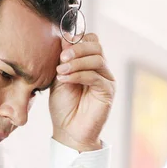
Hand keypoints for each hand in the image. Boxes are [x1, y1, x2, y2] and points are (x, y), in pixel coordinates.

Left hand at [50, 33, 114, 151]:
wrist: (68, 131)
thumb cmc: (63, 106)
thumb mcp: (58, 78)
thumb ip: (63, 59)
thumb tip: (65, 36)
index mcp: (89, 63)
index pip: (90, 40)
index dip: (76, 40)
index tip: (60, 49)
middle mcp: (100, 69)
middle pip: (96, 46)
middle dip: (77, 49)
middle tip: (61, 58)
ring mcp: (106, 79)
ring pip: (97, 59)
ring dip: (76, 63)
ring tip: (61, 72)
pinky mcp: (108, 91)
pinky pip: (95, 76)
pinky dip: (78, 75)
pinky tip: (64, 80)